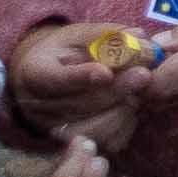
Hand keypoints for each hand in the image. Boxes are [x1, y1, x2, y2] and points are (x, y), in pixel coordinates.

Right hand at [6, 17, 152, 144]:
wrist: (45, 78)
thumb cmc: (64, 52)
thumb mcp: (77, 35)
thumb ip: (105, 35)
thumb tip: (138, 35)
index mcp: (33, 73)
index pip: (53, 79)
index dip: (80, 77)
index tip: (106, 72)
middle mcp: (39, 106)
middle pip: (79, 104)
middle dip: (115, 90)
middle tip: (144, 75)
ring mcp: (55, 128)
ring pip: (93, 127)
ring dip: (122, 108)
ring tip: (140, 90)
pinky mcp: (74, 141)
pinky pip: (105, 141)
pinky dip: (124, 125)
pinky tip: (132, 107)